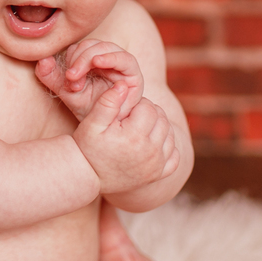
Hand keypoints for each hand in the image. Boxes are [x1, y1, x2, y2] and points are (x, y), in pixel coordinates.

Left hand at [37, 39, 143, 121]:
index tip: (67, 78)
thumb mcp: (65, 91)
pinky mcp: (133, 73)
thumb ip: (51, 76)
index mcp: (91, 60)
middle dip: (78, 59)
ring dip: (88, 58)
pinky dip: (110, 57)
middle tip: (71, 78)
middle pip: (91, 44)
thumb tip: (42, 59)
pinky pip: (124, 58)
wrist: (105, 128)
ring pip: (104, 47)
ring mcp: (121, 64)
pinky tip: (98, 62)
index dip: (70, 58)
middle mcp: (106, 58)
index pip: (79, 47)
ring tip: (78, 75)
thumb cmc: (88, 109)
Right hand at [69, 77, 177, 195]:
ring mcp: (156, 165)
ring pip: (170, 134)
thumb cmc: (87, 147)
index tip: (124, 110)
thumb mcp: (92, 123)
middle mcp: (150, 151)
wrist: (87, 176)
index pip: (149, 108)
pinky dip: (167, 146)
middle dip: (148, 113)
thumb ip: (108, 102)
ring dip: (157, 127)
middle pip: (161, 119)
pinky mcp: (157, 174)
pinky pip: (175, 155)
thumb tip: (124, 84)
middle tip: (130, 118)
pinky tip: (152, 143)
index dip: (137, 104)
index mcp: (134, 136)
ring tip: (138, 128)